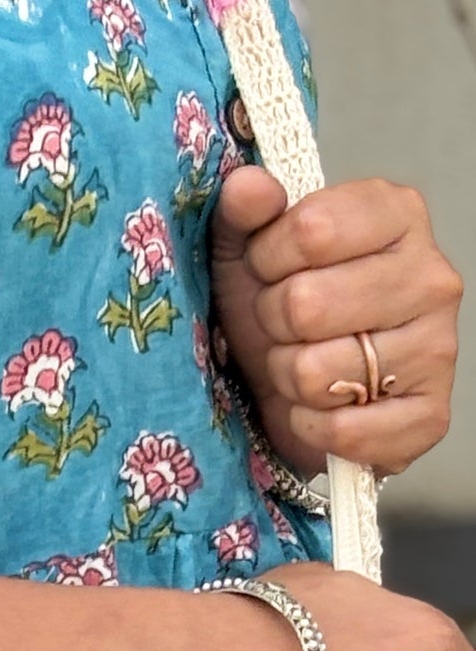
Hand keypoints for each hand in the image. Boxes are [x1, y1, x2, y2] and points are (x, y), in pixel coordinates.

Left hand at [211, 168, 461, 479]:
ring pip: (318, 372)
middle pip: (308, 304)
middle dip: (276, 325)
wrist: (292, 395)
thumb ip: (245, 211)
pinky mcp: (430, 415)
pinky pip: (344, 430)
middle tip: (287, 329)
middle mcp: (431, 276)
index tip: (270, 270)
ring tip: (302, 367)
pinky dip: (312, 427)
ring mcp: (438, 348)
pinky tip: (318, 410)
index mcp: (397, 215)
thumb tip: (247, 187)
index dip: (268, 258)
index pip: (312, 229)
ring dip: (290, 379)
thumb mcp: (248, 250)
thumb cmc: (279, 312)